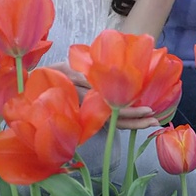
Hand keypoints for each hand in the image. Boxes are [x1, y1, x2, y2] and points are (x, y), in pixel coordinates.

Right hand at [45, 62, 159, 129]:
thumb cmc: (56, 76)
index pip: (114, 111)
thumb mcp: (70, 71)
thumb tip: (107, 82)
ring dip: (135, 123)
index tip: (148, 110)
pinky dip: (127, 120)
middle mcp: (92, 111)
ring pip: (116, 123)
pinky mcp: (93, 114)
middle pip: (118, 120)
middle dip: (138, 122)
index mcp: (88, 101)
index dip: (132, 112)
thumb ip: (85, 78)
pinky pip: (112, 120)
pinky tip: (140, 119)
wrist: (39, 86)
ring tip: (153, 122)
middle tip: (156, 121)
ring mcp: (93, 114)